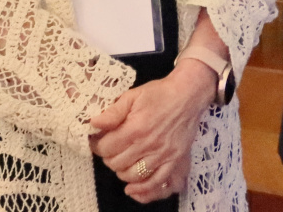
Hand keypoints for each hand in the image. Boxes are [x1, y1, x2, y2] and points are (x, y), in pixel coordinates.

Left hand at [89, 60, 213, 199]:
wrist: (189, 94)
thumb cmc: (159, 94)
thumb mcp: (133, 96)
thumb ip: (113, 112)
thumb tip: (93, 124)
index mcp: (135, 128)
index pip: (106, 148)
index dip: (98, 145)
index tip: (99, 140)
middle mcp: (148, 144)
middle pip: (116, 163)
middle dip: (109, 157)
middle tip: (112, 148)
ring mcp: (163, 154)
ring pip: (132, 175)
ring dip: (122, 171)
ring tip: (123, 160)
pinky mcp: (174, 160)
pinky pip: (157, 182)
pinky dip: (142, 188)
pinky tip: (132, 187)